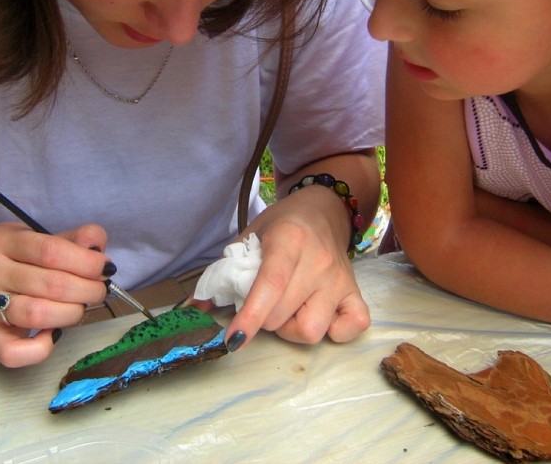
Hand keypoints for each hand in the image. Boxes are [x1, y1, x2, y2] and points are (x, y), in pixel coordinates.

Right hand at [0, 221, 111, 366]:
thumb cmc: (22, 266)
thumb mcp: (45, 242)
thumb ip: (74, 240)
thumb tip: (96, 244)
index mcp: (4, 239)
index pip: (51, 250)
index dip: (87, 262)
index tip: (105, 268)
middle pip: (50, 283)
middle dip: (87, 289)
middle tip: (98, 291)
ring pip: (37, 314)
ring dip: (71, 314)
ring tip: (78, 308)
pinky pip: (14, 352)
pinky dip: (41, 348)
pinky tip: (53, 335)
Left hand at [224, 188, 370, 350]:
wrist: (323, 210)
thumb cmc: (282, 225)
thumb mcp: (249, 237)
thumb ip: (223, 272)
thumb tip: (195, 308)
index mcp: (289, 240)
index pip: (270, 285)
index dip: (250, 316)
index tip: (233, 339)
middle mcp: (319, 261)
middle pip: (283, 316)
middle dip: (263, 318)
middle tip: (262, 302)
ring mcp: (340, 279)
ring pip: (312, 330)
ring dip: (291, 329)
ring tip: (287, 309)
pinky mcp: (356, 292)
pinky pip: (352, 327)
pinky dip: (333, 331)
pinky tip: (317, 315)